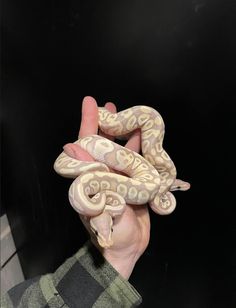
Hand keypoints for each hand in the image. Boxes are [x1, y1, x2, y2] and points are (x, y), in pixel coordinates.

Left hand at [63, 96, 149, 278]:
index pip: (87, 144)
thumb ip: (88, 176)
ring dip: (126, 133)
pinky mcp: (134, 184)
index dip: (88, 122)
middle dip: (107, 123)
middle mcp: (103, 173)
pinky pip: (136, 162)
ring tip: (131, 116)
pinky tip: (144, 138)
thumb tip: (71, 147)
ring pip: (121, 149)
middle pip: (104, 143)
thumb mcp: (98, 205)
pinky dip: (140, 149)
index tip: (91, 102)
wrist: (126, 248)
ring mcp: (119, 177)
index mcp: (91, 176)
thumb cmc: (110, 232)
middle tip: (112, 105)